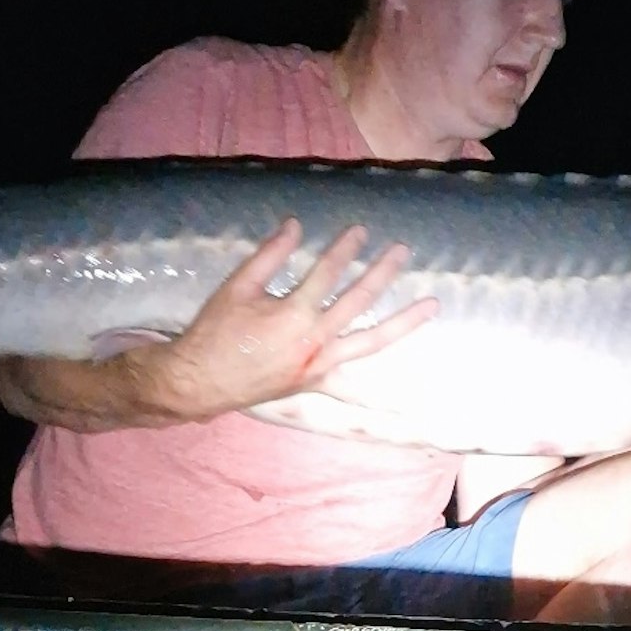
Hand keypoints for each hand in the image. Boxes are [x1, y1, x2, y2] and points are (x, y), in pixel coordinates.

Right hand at [126, 218, 436, 421]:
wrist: (199, 381)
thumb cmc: (214, 331)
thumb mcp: (236, 287)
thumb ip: (268, 255)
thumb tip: (295, 225)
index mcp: (294, 315)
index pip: (327, 274)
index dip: (345, 249)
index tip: (361, 230)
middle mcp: (315, 342)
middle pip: (358, 301)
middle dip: (382, 273)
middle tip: (403, 250)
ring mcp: (319, 366)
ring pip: (371, 342)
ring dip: (403, 322)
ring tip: (432, 305)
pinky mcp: (313, 384)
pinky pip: (348, 391)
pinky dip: (372, 398)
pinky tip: (398, 405)